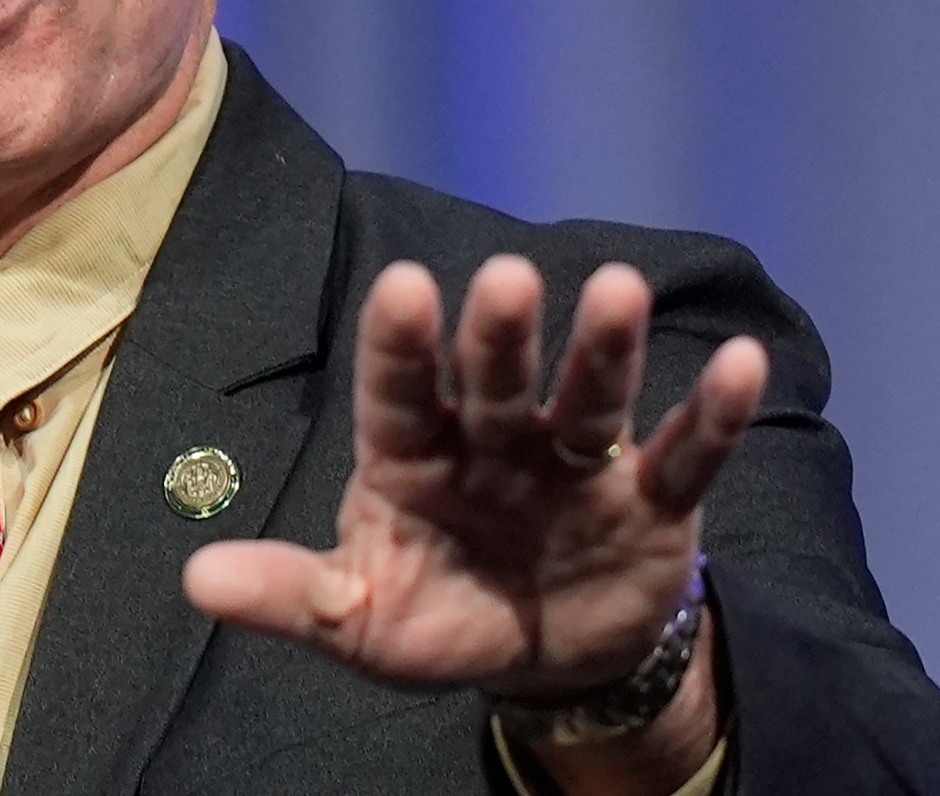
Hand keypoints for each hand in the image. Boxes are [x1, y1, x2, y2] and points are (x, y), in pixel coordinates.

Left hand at [182, 255, 766, 702]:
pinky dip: (713, 412)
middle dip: (501, 333)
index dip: (401, 344)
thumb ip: (291, 595)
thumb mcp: (360, 619)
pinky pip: (682, 452)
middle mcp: (494, 438)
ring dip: (604, 346)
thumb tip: (197, 579)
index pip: (400, 392)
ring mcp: (574, 463)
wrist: (547, 661)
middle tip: (506, 278)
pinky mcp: (650, 501)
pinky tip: (743, 361)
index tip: (402, 286)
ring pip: (589, 395)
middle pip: (495, 377)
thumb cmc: (439, 617)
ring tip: (618, 286)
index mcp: (414, 455)